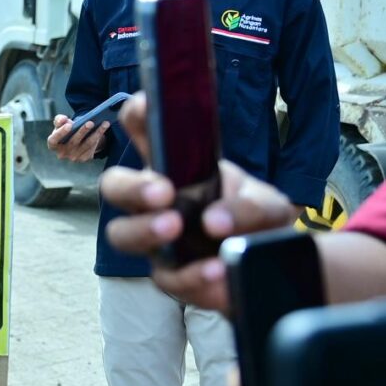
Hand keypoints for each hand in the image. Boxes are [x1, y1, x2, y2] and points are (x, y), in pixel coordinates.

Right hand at [45, 113, 107, 163]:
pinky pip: (93, 147)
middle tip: (90, 122)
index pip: (54, 140)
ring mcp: (74, 157)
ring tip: (104, 123)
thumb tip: (64, 119)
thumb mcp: (60, 124)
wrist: (74, 141)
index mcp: (53, 145)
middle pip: (73, 142)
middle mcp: (62, 154)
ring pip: (86, 144)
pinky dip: (99, 137)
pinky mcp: (84, 158)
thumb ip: (59, 120)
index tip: (69, 125)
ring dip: (96, 133)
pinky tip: (104, 129)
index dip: (61, 133)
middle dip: (82, 131)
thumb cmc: (65, 131)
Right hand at [101, 93, 298, 309]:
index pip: (142, 129)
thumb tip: (215, 220)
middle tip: (163, 193)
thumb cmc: (254, 220)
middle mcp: (154, 199)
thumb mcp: (266, 204)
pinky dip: (192, 275)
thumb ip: (251, 205)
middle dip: (131, 187)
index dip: (138, 114)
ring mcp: (155, 238)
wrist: (272, 266)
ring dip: (144, 229)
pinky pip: (167, 277)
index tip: (148, 108)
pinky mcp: (168, 275)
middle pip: (114, 185)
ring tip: (175, 228)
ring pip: (121, 233)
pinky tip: (217, 270)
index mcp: (173, 165)